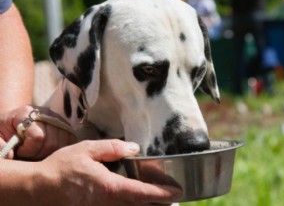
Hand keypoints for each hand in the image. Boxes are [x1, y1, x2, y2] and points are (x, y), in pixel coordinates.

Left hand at [0, 105, 76, 158]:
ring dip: (51, 153)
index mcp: (26, 112)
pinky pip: (71, 140)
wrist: (12, 124)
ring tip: (38, 152)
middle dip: (40, 154)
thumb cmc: (3, 133)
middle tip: (29, 154)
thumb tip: (10, 155)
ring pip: (63, 143)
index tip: (19, 151)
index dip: (29, 150)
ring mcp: (57, 117)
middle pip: (52, 142)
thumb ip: (0, 146)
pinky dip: (62, 149)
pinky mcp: (65, 124)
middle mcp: (45, 112)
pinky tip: (50, 151)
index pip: (38, 136)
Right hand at [34, 139, 181, 205]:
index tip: (177, 191)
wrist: (39, 188)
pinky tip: (134, 202)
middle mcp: (108, 204)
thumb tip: (134, 148)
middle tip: (172, 197)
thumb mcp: (87, 150)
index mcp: (110, 187)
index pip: (142, 193)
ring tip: (159, 201)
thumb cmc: (63, 167)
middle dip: (159, 204)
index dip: (162, 193)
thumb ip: (113, 148)